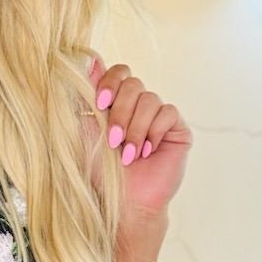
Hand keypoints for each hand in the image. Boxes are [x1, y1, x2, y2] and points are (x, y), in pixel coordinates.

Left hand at [83, 54, 191, 222]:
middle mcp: (138, 106)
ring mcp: (158, 116)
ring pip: (150, 99)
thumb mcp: (84, 130)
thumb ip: (85, 96)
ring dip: (135, 128)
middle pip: (133, 83)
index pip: (118, 72)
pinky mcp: (177, 129)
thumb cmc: (100, 172)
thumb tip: (89, 58)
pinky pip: (168, 113)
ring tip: (128, 154)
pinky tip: (147, 152)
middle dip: (120, 112)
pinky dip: (153, 133)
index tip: (100, 103)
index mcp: (115, 102)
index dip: (110, 81)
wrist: (122, 202)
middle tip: (113, 141)